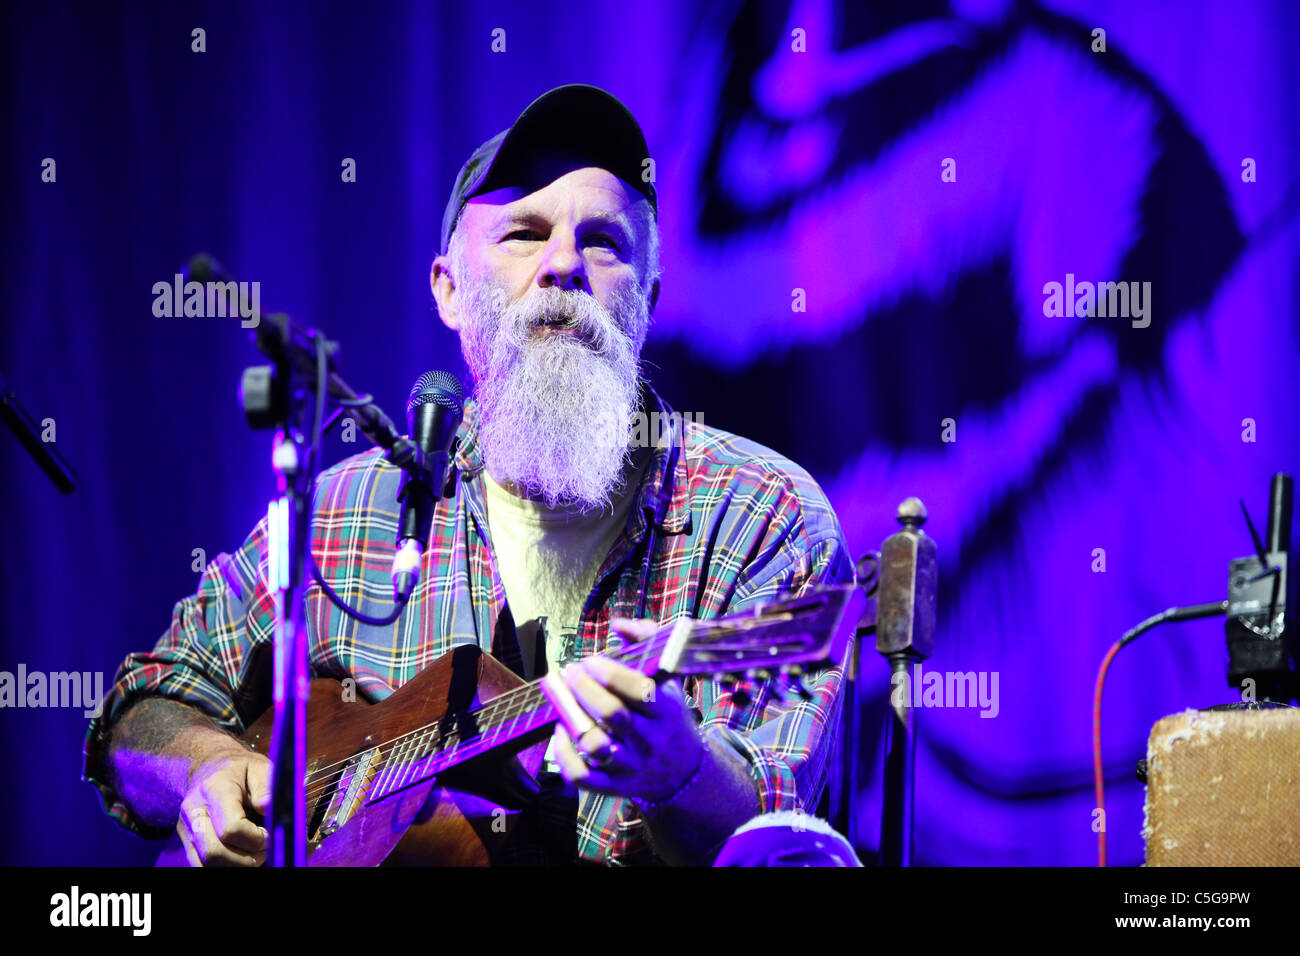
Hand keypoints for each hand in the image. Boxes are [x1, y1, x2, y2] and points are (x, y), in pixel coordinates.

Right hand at [176, 748, 269, 866]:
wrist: (211, 767)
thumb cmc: (240, 769)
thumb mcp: (259, 766)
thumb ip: (266, 786)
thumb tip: (268, 806)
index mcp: (215, 789)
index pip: (232, 828)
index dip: (256, 839)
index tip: (270, 833)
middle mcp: (195, 810)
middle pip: (215, 851)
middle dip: (246, 859)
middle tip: (264, 849)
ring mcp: (187, 828)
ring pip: (205, 862)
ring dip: (236, 865)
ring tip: (254, 853)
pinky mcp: (186, 840)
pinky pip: (199, 865)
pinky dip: (223, 866)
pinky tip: (240, 856)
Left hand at [550, 617, 706, 802]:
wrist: (684, 771)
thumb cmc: (668, 715)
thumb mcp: (669, 678)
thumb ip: (648, 641)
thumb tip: (618, 623)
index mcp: (665, 710)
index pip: (640, 691)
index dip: (611, 673)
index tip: (591, 659)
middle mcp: (648, 739)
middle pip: (614, 715)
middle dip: (585, 690)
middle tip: (570, 673)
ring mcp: (630, 765)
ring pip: (596, 747)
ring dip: (573, 720)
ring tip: (563, 700)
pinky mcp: (614, 786)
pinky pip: (584, 778)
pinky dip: (565, 756)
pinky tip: (560, 732)